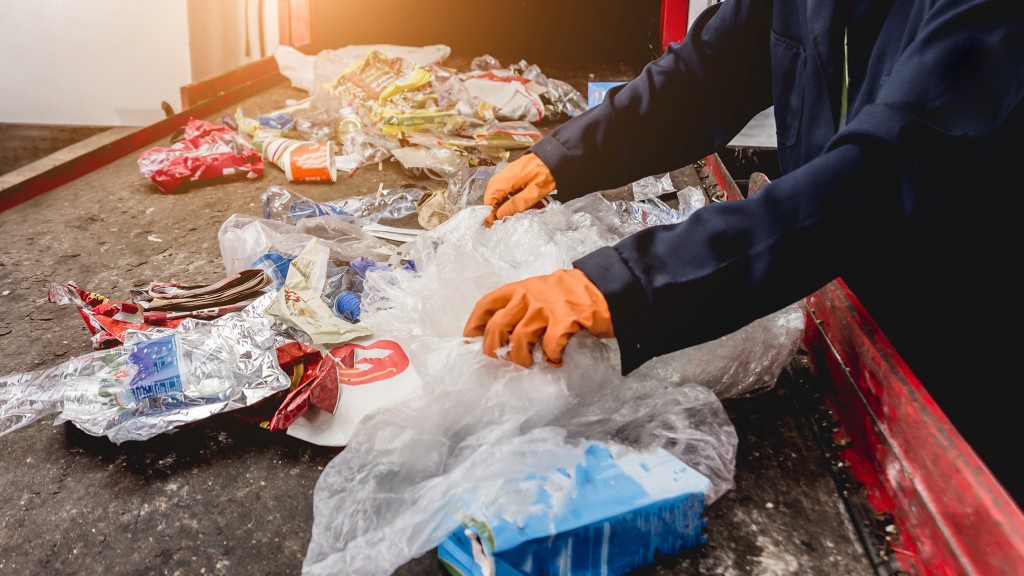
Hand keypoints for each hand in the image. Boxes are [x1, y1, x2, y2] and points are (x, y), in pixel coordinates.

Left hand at [463, 268, 613, 367]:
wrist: (609, 287)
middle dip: (494, 350)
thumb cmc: (574, 293)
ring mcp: (547, 307)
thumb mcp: (542, 290)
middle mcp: (529, 296)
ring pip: (519, 340)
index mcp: (520, 288)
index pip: (486, 304)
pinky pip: (550, 346)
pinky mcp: (567, 319)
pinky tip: (556, 360)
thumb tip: (502, 332)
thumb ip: (522, 305)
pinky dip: (551, 358)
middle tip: (500, 363)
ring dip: (521, 359)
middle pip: (498, 327)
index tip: (471, 340)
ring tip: (530, 366)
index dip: (474, 324)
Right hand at [483, 153, 555, 226]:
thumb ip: (517, 204)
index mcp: (504, 181)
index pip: (488, 200)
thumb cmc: (547, 173)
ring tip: (508, 213)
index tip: (497, 224)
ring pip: (495, 193)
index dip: (490, 213)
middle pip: (490, 197)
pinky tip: (513, 203)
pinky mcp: (510, 174)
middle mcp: (500, 176)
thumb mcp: (535, 192)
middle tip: (503, 220)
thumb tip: (499, 215)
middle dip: (494, 210)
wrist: (554, 155)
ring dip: (499, 204)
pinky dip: (504, 197)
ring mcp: (505, 174)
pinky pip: (501, 188)